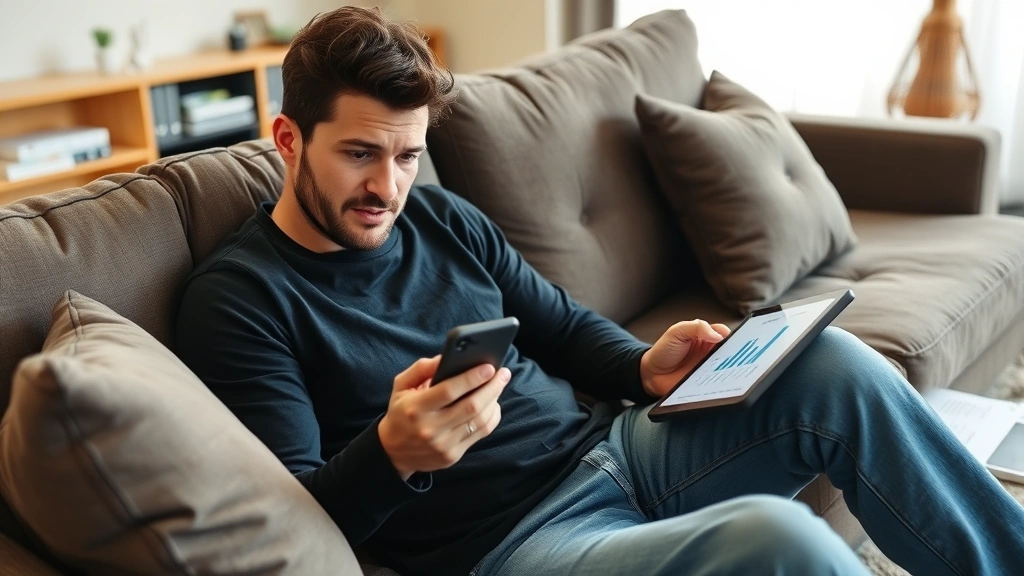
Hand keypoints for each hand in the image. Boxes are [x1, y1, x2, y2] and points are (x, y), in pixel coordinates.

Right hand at [378, 356, 510, 479]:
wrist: (393, 451)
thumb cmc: (401, 411)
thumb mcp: (401, 386)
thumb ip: (421, 368)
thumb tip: (446, 358)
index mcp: (416, 408)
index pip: (449, 391)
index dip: (471, 378)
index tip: (488, 367)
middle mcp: (430, 428)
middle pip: (470, 406)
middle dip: (491, 387)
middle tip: (503, 373)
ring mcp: (443, 445)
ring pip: (479, 421)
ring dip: (494, 401)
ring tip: (499, 385)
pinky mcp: (452, 456)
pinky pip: (480, 434)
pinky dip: (492, 417)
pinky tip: (494, 404)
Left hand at [640, 320, 730, 397]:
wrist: (651, 374)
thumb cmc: (663, 350)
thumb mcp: (677, 331)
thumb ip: (696, 327)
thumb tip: (718, 334)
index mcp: (707, 338)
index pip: (727, 335)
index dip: (733, 337)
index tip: (734, 341)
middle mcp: (712, 353)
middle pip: (732, 353)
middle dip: (737, 354)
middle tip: (736, 356)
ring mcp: (711, 369)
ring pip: (729, 369)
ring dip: (731, 370)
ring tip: (729, 370)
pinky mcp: (708, 384)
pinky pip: (719, 384)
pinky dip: (722, 384)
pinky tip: (721, 383)